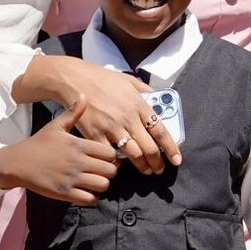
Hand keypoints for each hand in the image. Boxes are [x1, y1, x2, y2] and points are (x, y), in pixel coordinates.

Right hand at [0, 97, 120, 204]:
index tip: (106, 159)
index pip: (110, 153)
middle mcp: (77, 161)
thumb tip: (83, 95)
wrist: (17, 162)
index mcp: (78, 145)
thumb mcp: (56, 125)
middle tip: (102, 172)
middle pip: (111, 171)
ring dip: (102, 185)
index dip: (112, 158)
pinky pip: (89, 200)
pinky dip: (92, 198)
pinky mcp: (64, 193)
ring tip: (95, 182)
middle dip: (110, 172)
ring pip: (103, 185)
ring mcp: (71, 178)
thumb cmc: (39, 143)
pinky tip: (86, 192)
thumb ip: (73, 113)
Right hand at [27, 56, 180, 172]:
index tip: (176, 159)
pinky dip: (116, 163)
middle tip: (160, 169)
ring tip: (146, 170)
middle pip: (148, 147)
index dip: (170, 148)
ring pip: (132, 155)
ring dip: (142, 166)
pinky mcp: (94, 134)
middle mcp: (127, 118)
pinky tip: (120, 165)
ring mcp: (111, 128)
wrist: (74, 80)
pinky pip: (109, 155)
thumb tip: (159, 98)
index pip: (160, 130)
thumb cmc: (102, 79)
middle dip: (157, 162)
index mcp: (138, 104)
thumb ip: (145, 91)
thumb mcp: (129, 80)